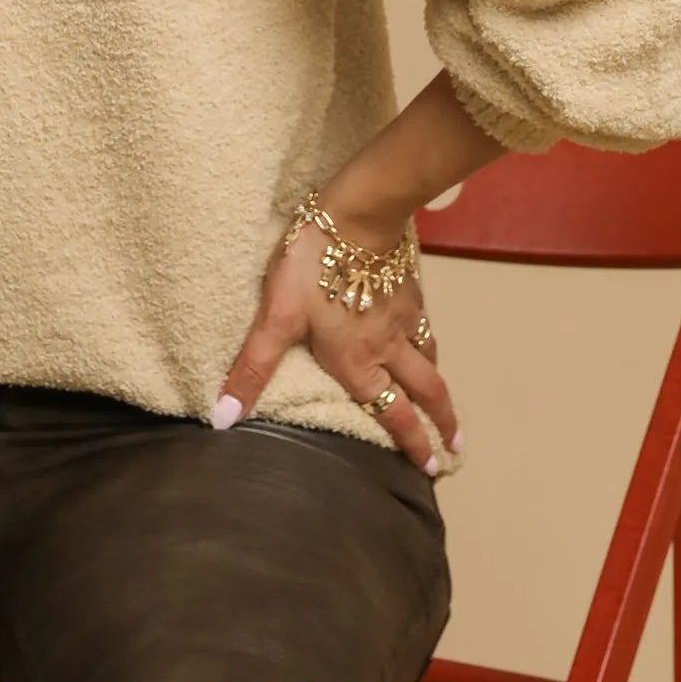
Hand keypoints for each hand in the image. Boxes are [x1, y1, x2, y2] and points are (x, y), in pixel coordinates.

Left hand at [212, 198, 461, 472]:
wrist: (356, 215)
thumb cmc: (312, 267)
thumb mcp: (275, 318)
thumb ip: (252, 367)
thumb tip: (224, 418)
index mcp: (359, 361)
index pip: (392, 412)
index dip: (412, 442)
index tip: (430, 466)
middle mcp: (389, 346)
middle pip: (427, 391)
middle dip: (442, 423)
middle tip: (456, 449)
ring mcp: (404, 316)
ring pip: (429, 358)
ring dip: (438, 385)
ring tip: (442, 401)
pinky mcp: (409, 288)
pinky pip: (425, 326)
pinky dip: (430, 345)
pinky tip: (423, 337)